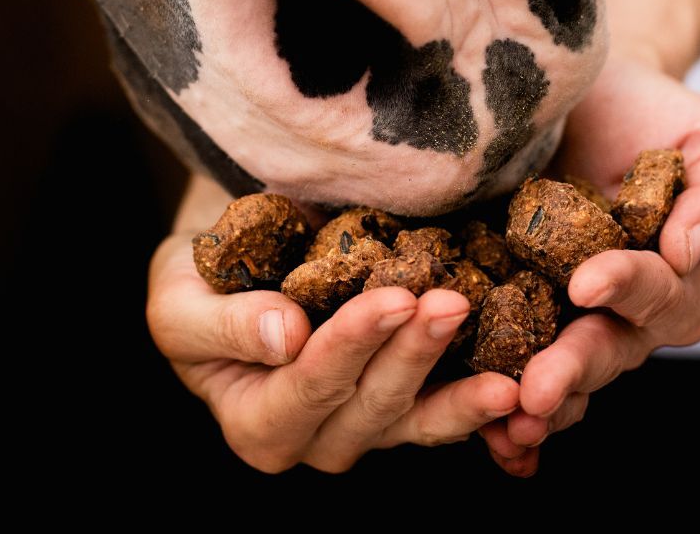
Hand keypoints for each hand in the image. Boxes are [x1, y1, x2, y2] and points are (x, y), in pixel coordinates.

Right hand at [147, 176, 518, 472]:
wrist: (239, 260)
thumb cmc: (199, 280)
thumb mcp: (179, 298)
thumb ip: (220, 325)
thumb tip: (284, 336)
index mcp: (256, 423)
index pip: (308, 387)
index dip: (352, 347)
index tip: (393, 298)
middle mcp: (314, 439)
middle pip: (372, 407)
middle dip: (413, 356)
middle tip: (451, 304)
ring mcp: (366, 425)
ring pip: (417, 419)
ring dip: (461, 390)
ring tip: (507, 369)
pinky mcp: (405, 400)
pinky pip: (445, 409)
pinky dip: (480, 397)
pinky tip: (520, 382)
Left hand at [479, 53, 699, 474]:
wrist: (585, 85)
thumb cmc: (657, 113)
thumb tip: (690, 251)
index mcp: (679, 278)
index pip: (662, 294)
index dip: (628, 289)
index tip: (587, 282)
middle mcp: (623, 309)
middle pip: (608, 348)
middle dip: (573, 368)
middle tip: (537, 389)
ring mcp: (564, 310)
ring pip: (559, 366)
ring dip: (534, 397)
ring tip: (502, 420)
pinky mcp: (510, 298)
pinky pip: (505, 352)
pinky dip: (491, 392)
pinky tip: (472, 417)